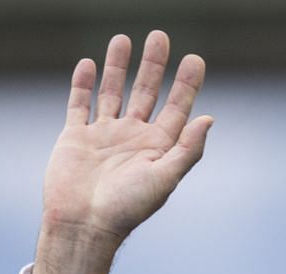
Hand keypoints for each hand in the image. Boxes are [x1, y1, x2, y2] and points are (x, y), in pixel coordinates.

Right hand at [30, 30, 213, 273]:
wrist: (83, 226)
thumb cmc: (126, 209)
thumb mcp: (164, 179)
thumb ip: (187, 149)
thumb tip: (208, 118)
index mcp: (157, 147)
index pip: (176, 108)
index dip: (186, 84)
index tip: (194, 59)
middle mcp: (132, 138)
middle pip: (146, 92)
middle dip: (154, 65)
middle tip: (159, 36)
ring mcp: (103, 136)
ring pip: (113, 92)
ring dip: (118, 67)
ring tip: (123, 39)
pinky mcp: (76, 138)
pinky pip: (80, 105)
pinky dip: (83, 85)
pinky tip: (89, 65)